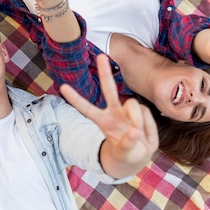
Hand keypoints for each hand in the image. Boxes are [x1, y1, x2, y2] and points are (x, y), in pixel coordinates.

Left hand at [60, 54, 158, 177]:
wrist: (138, 154)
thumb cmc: (125, 153)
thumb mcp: (124, 154)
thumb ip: (127, 143)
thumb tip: (135, 131)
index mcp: (102, 121)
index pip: (86, 108)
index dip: (75, 98)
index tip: (62, 86)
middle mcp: (113, 111)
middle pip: (108, 88)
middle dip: (105, 72)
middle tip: (101, 56)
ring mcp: (127, 110)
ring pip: (133, 105)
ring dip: (138, 120)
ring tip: (137, 135)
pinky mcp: (141, 111)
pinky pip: (146, 112)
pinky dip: (147, 124)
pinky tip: (144, 132)